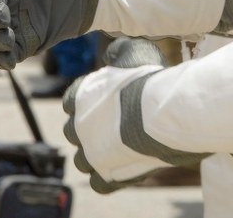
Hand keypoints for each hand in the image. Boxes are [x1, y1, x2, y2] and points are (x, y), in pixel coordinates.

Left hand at [62, 39, 205, 193]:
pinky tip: (123, 164)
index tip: (104, 99)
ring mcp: (89, 155)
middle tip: (116, 122)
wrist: (162, 116)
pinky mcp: (104, 177)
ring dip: (96, 153)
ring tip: (120, 146)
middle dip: (90, 127)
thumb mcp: (134, 50)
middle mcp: (77, 127)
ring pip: (83, 158)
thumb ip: (119, 51)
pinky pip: (98, 181)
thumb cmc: (148, 81)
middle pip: (74, 129)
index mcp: (79, 97)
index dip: (87, 100)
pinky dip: (107, 176)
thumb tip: (112, 54)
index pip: (71, 100)